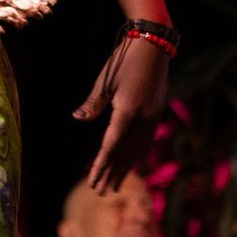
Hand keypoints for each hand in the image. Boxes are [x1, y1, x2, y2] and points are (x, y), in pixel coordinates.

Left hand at [75, 37, 168, 192]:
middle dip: (111, 173)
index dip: (101, 166)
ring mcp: (153, 117)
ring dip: (125, 168)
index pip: (111, 146)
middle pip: (125, 153)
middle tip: (100, 191)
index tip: (92, 182)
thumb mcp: (105, 81)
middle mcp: (144, 118)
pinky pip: (146, 141)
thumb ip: (93, 103)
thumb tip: (78, 118)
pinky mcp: (157, 113)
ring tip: (115, 185)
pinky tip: (131, 163)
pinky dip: (136, 155)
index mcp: (128, 111)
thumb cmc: (124, 60)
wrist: (153, 45)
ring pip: (137, 150)